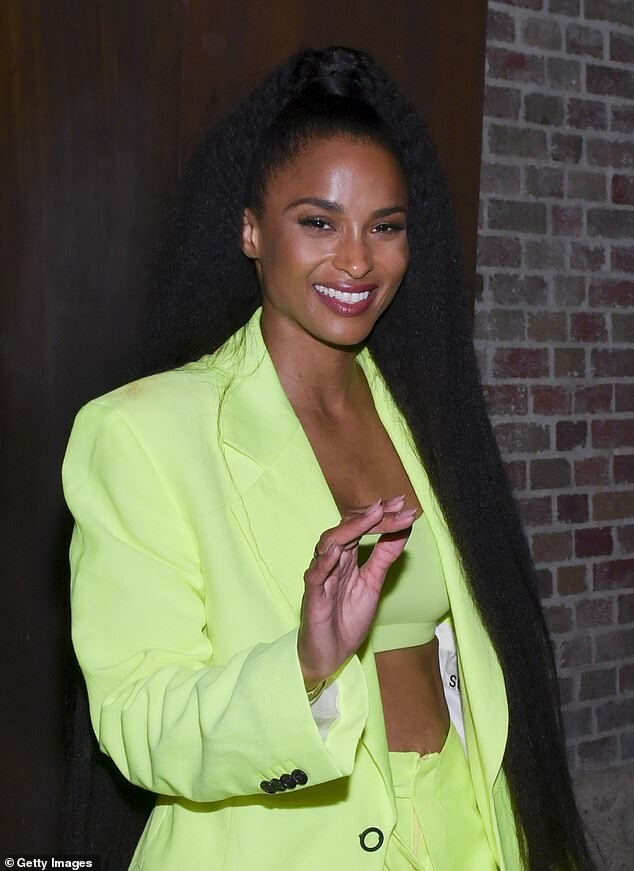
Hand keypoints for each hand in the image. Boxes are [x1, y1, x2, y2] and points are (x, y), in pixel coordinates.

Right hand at [297, 495, 417, 688]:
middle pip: (347, 528)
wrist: (331, 654)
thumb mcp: (373, 583)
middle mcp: (331, 561)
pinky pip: (315, 575)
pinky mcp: (313, 598)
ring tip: (374, 515)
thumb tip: (403, 529)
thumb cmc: (347, 618)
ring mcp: (321, 577)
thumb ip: (384, 556)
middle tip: (396, 505)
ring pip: (330, 543)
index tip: (404, 505)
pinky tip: (339, 549)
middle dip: (373, 515)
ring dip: (353, 528)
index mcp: (346, 556)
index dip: (382, 515)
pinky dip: (325, 561)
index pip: (361, 526)